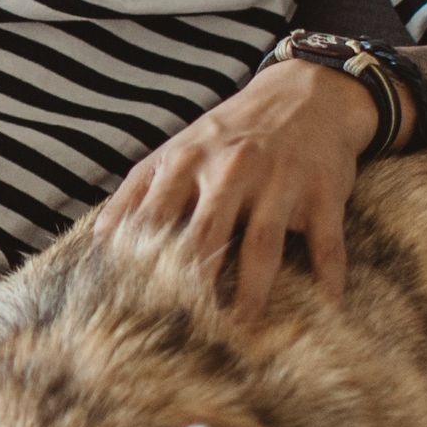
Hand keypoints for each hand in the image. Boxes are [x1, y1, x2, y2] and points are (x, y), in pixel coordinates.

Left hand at [98, 58, 372, 319]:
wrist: (306, 93)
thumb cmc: (231, 132)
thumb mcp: (178, 150)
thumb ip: (139, 191)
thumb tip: (100, 240)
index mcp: (187, 161)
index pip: (156, 219)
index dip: (145, 263)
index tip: (136, 306)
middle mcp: (232, 169)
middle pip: (206, 236)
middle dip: (194, 285)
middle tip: (185, 332)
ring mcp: (280, 181)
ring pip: (261, 246)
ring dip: (251, 294)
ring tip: (240, 333)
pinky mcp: (323, 194)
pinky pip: (325, 245)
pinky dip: (327, 281)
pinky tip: (324, 311)